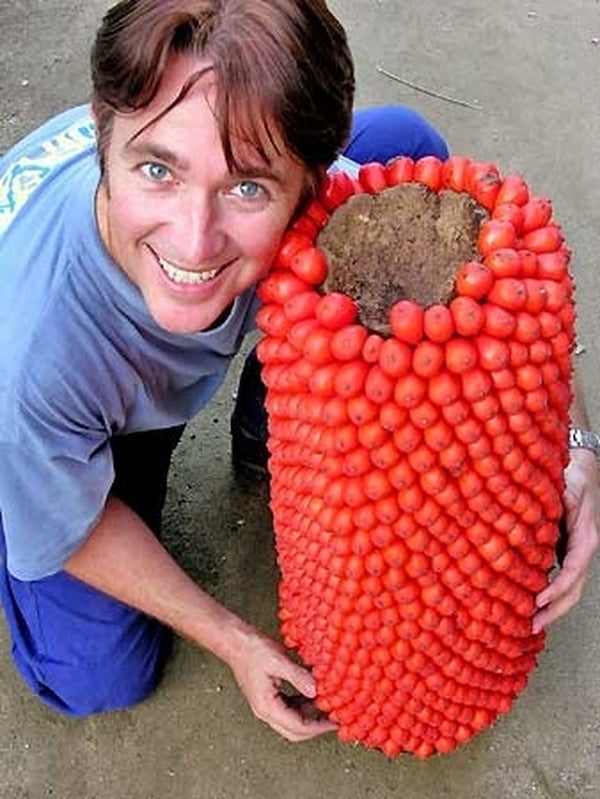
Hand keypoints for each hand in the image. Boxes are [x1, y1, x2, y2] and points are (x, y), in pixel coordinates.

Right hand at [227, 626, 337, 740]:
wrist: (235, 641)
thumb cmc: (253, 649)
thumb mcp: (278, 661)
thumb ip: (298, 677)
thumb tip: (316, 691)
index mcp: (266, 707)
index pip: (297, 727)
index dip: (318, 727)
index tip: (334, 721)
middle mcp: (265, 710)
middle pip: (294, 731)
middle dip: (316, 727)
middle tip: (334, 718)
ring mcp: (267, 704)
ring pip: (292, 720)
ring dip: (310, 715)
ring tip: (328, 704)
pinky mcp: (269, 696)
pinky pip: (289, 707)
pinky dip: (303, 705)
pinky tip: (314, 693)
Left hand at [533, 449, 599, 631]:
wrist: (581, 467)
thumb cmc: (574, 475)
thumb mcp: (568, 487)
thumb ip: (560, 503)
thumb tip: (545, 516)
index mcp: (586, 538)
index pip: (572, 571)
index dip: (557, 589)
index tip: (538, 601)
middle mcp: (582, 549)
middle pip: (573, 589)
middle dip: (554, 610)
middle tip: (532, 627)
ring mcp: (574, 551)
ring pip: (568, 587)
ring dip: (552, 606)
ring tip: (530, 624)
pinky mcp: (565, 548)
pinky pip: (560, 576)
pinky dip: (548, 591)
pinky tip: (531, 602)